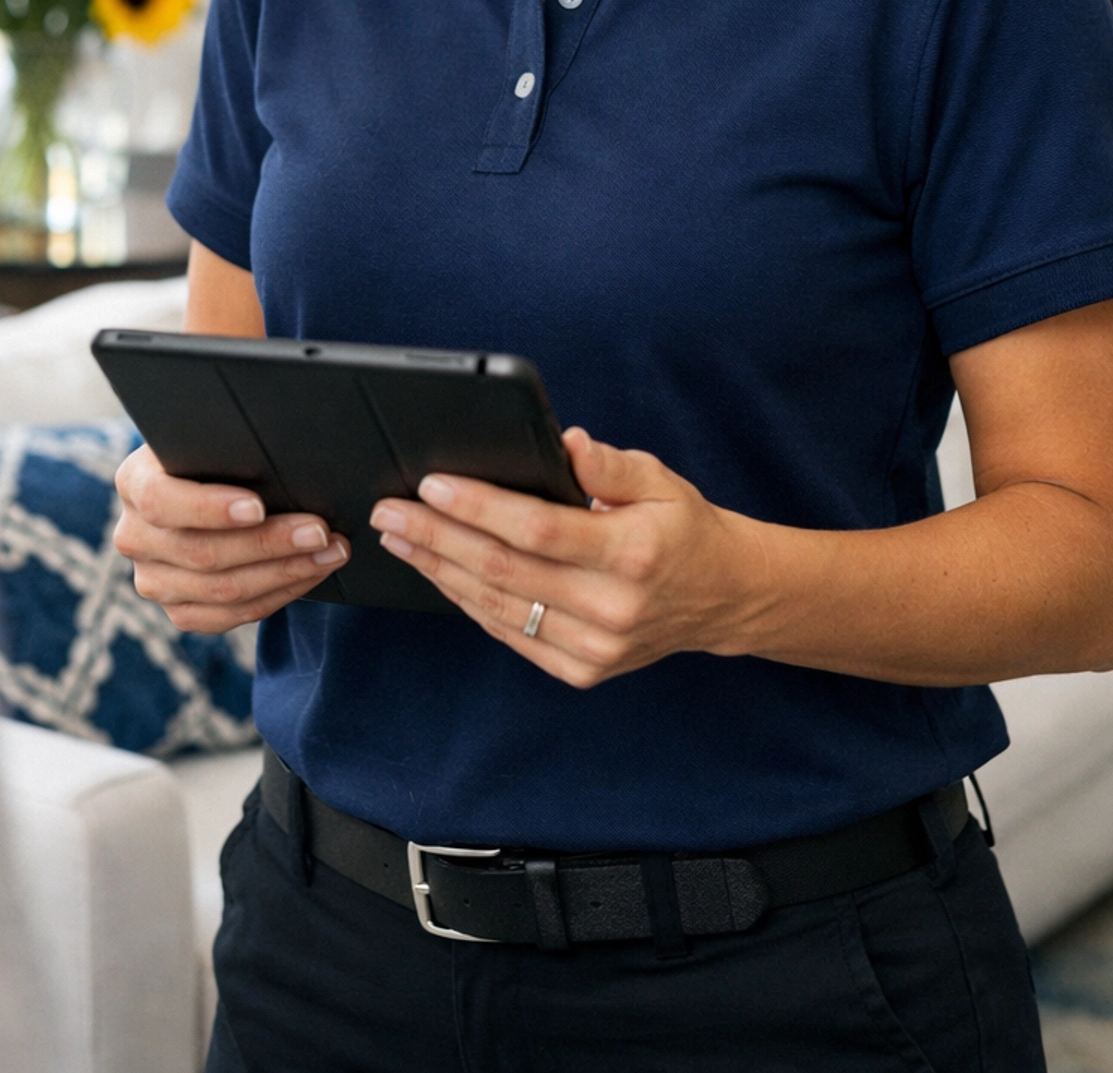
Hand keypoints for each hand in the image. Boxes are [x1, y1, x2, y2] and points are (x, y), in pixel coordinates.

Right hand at [114, 444, 348, 631]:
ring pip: (221, 590)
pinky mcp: (179, 611)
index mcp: (134, 483)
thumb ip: (230, 439)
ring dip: (286, 573)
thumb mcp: (212, 436)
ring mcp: (153, 580)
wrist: (206, 486)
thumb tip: (283, 441)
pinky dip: (278, 596)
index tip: (258, 506)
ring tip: (331, 552)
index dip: (209, 507)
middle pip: (202, 552)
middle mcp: (134, 537)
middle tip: (320, 531)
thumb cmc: (218, 451)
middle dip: (270, 543)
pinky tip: (310, 574)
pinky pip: (230, 616)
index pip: (161, 501)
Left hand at [370, 427, 764, 687]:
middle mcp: (612, 607)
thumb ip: (609, 464)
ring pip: (499, 607)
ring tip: (400, 539)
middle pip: (505, 571)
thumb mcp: (659, 479)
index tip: (431, 484)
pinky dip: (469, 603)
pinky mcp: (583, 670)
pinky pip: (512, 634)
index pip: (537, 529)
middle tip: (389, 512)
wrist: (722, 597)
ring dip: (441, 571)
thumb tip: (565, 442)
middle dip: (438, 537)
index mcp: (631, 552)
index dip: (478, 507)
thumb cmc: (681, 527)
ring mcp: (596, 647)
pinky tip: (440, 574)